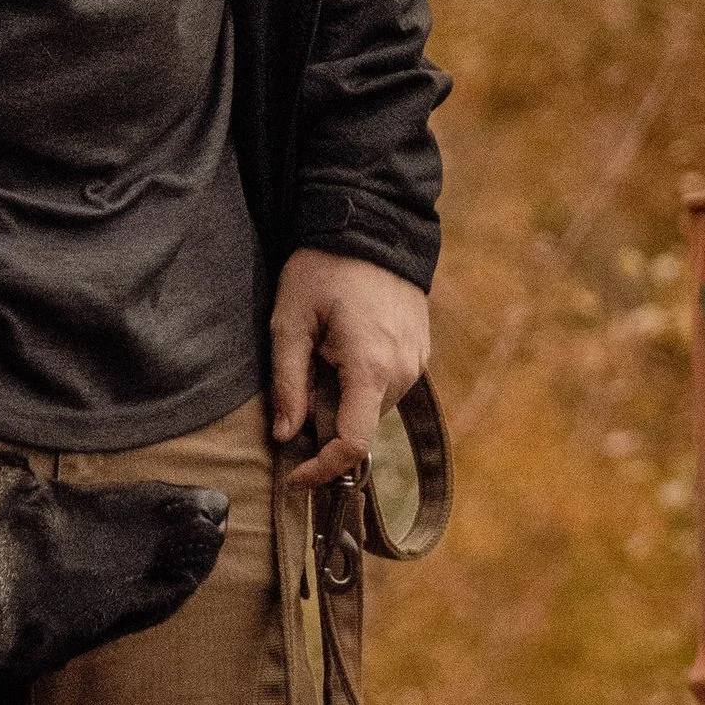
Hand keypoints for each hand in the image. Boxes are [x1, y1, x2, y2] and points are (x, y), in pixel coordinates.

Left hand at [270, 248, 430, 490]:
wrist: (371, 227)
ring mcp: (417, 363)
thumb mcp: (289, 322)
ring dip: (340, 401)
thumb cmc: (322, 269)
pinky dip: (357, 385)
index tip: (292, 477)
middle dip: (323, 424)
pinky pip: (384, 388)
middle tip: (295, 386)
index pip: (353, 444)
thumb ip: (287, 383)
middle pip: (359, 426)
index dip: (321, 469)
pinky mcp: (419, 353)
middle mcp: (403, 372)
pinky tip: (338, 351)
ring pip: (371, 409)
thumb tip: (284, 436)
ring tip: (317, 356)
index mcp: (371, 368)